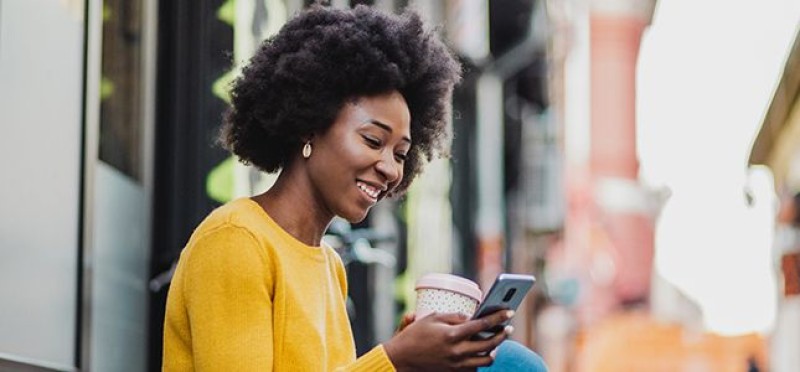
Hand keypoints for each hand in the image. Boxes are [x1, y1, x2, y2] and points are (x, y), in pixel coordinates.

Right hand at [383, 309, 513, 371]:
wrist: (402, 358)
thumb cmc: (415, 335)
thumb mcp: (432, 318)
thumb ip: (454, 316)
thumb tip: (471, 317)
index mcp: (452, 335)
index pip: (482, 325)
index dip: (498, 317)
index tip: (509, 312)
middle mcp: (458, 351)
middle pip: (490, 343)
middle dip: (502, 334)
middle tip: (508, 327)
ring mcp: (457, 364)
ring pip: (487, 359)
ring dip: (494, 349)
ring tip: (495, 340)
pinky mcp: (455, 371)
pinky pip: (476, 366)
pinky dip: (482, 358)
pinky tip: (482, 351)